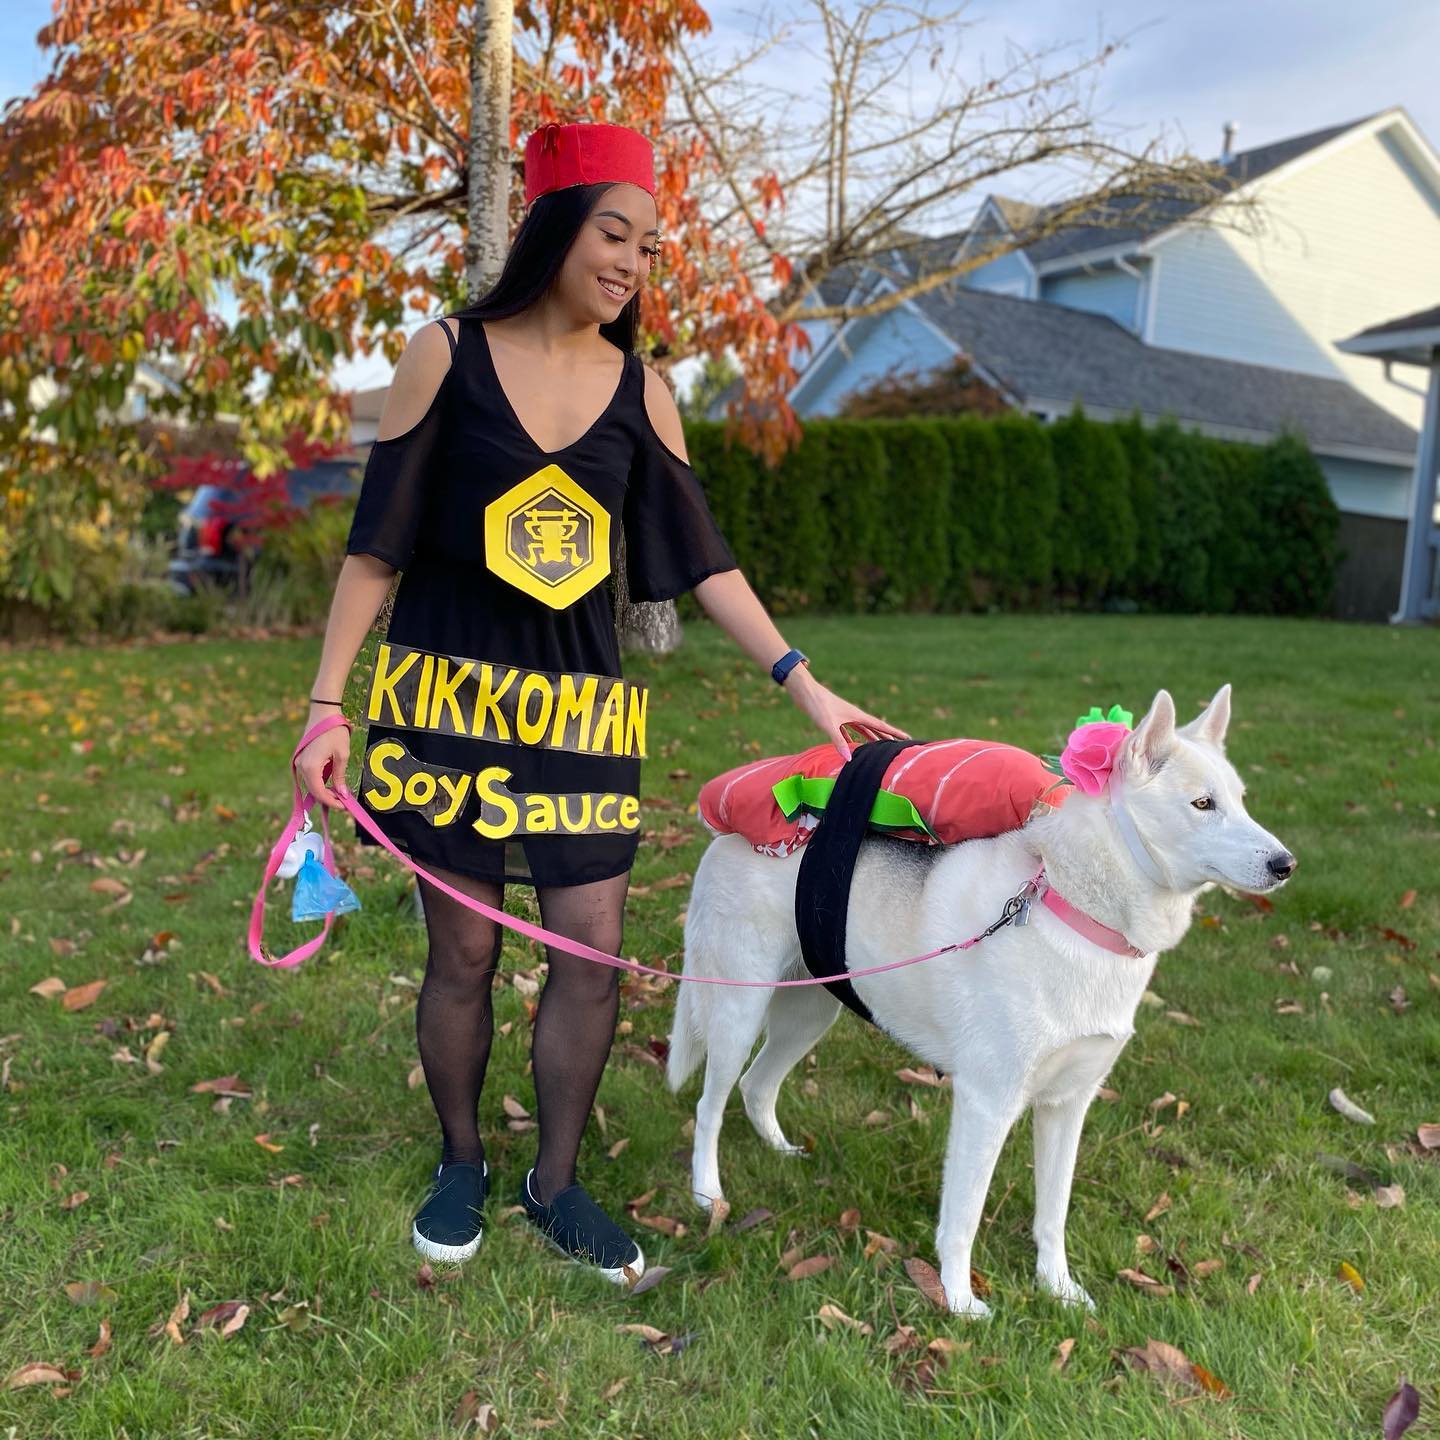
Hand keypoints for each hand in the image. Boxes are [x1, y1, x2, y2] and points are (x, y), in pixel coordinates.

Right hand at [295, 708, 350, 808]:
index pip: (319, 793)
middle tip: (344, 802)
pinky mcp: (301, 759)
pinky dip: (320, 782)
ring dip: (324, 791)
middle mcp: (301, 766)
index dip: (331, 802)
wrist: (323, 712)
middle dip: (328, 798)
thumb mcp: (342, 755)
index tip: (344, 806)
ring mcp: (299, 762)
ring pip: (311, 784)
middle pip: (313, 791)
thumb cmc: (334, 731)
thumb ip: (340, 776)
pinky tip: (331, 784)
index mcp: (310, 767)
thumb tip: (343, 794)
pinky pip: (309, 776)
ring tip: (339, 794)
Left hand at [782, 671, 909, 760]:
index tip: (907, 738)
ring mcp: (844, 716)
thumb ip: (839, 741)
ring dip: (870, 738)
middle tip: (898, 746)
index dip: (894, 732)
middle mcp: (853, 715)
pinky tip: (851, 746)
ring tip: (878, 748)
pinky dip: (851, 738)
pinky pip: (847, 731)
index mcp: (857, 715)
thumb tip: (849, 759)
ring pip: (862, 729)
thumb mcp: (828, 724)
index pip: (880, 725)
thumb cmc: (817, 704)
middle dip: (886, 737)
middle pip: (874, 728)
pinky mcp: (834, 718)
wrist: (804, 691)